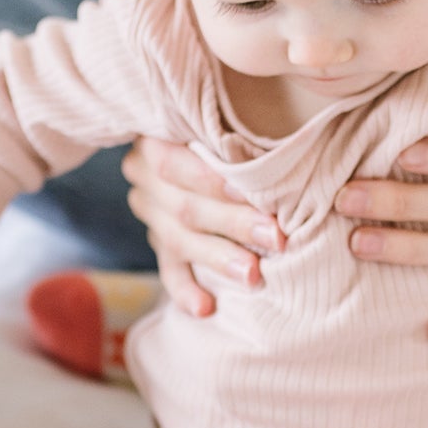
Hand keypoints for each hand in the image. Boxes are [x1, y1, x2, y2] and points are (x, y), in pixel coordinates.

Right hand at [122, 136, 284, 316]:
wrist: (184, 137)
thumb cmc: (222, 125)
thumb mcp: (218, 119)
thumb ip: (236, 136)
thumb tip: (284, 158)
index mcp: (155, 139)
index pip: (175, 164)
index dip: (214, 182)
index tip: (258, 195)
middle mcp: (144, 174)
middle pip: (184, 207)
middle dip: (233, 225)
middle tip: (276, 238)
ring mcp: (149, 210)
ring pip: (177, 241)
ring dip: (218, 259)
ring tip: (252, 275)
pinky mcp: (157, 241)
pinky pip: (168, 270)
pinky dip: (186, 290)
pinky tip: (207, 308)